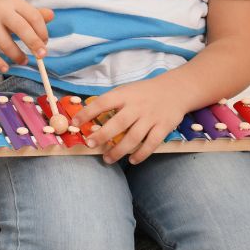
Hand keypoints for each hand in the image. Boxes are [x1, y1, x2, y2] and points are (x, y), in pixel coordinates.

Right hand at [0, 0, 53, 72]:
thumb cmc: (2, 10)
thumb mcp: (18, 8)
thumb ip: (35, 14)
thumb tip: (52, 16)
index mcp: (15, 2)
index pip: (33, 16)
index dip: (42, 31)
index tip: (44, 42)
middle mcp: (1, 10)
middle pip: (21, 27)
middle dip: (33, 43)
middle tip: (42, 55)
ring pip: (4, 42)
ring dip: (16, 55)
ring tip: (23, 60)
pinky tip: (5, 68)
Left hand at [72, 77, 189, 164]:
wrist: (175, 89)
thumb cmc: (144, 92)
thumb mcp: (126, 90)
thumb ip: (111, 101)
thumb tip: (88, 114)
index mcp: (124, 95)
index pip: (102, 103)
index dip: (87, 113)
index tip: (74, 122)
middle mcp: (137, 107)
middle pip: (118, 123)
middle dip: (102, 135)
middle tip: (90, 145)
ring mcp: (151, 118)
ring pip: (133, 137)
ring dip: (119, 150)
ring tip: (107, 159)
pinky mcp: (163, 127)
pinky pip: (151, 144)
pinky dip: (141, 154)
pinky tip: (132, 160)